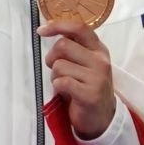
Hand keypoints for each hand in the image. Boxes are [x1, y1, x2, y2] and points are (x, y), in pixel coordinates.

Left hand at [38, 20, 117, 139]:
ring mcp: (96, 77)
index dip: (58, 26)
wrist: (102, 118)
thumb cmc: (88, 88)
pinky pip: (62, 82)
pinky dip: (58, 88)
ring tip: (65, 84)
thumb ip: (75, 47)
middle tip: (56, 69)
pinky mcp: (89, 94)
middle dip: (51, 57)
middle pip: (63, 45)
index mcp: (99, 50)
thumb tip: (51, 29)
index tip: (41, 30)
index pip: (79, 28)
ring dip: (55, 76)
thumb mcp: (88, 64)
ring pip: (59, 65)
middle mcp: (100, 61)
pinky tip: (67, 93)